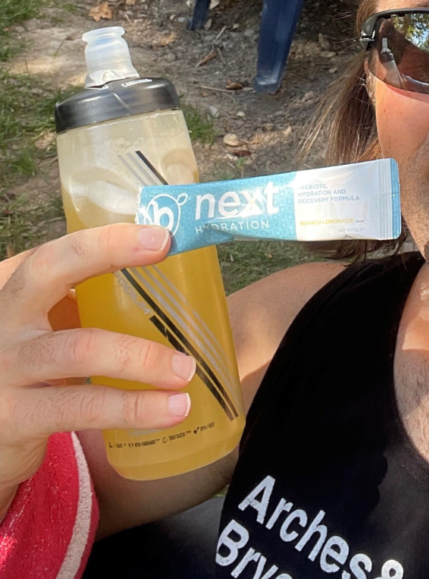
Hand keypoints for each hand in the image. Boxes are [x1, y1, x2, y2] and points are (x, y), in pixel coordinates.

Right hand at [0, 224, 195, 515]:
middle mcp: (5, 320)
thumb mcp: (48, 330)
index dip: (105, 239)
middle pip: (49, 271)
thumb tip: (176, 283)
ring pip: (81, 348)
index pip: (57, 251)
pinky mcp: (15, 418)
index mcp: (18, 293)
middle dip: (110, 252)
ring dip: (142, 357)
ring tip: (186, 369)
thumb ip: (88, 305)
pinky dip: (132, 408)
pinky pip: (82, 408)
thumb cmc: (34, 373)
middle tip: (164, 248)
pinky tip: (169, 410)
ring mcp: (6, 367)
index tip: (160, 234)